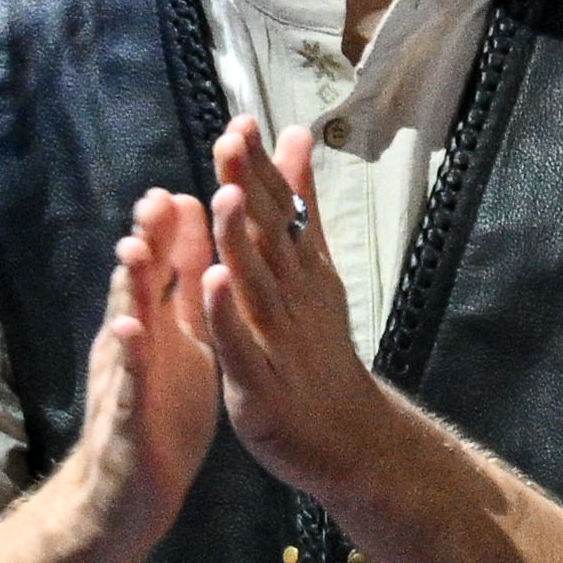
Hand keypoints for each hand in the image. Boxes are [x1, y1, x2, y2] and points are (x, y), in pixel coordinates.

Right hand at [50, 190, 226, 562]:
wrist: (131, 493)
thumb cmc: (162, 414)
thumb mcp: (183, 344)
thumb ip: (185, 291)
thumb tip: (193, 234)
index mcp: (159, 326)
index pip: (165, 269)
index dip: (172, 228)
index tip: (184, 184)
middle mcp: (137, 344)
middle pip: (140, 285)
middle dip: (147, 242)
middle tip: (154, 198)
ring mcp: (128, 378)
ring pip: (127, 325)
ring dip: (130, 288)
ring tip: (136, 250)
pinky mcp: (129, 418)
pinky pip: (129, 383)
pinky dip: (131, 355)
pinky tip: (132, 329)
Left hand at [198, 119, 395, 500]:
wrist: (350, 439)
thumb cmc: (319, 352)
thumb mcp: (313, 270)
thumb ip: (301, 206)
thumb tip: (297, 137)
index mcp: (301, 273)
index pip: (279, 213)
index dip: (259, 169)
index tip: (241, 123)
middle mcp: (294, 300)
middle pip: (270, 239)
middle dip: (250, 189)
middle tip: (233, 141)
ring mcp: (280, 343)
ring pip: (257, 287)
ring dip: (242, 242)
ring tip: (227, 197)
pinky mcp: (262, 388)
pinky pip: (242, 347)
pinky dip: (228, 316)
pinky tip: (213, 283)